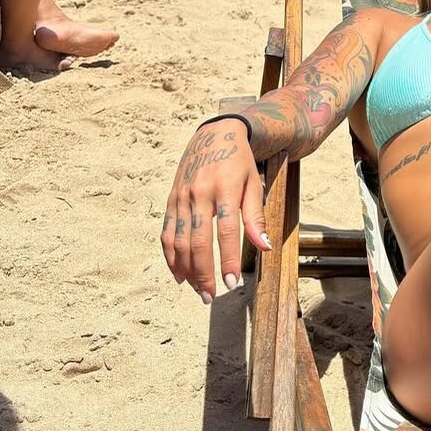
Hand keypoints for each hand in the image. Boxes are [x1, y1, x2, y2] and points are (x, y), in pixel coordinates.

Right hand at [160, 121, 270, 301]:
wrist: (215, 133)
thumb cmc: (240, 162)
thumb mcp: (254, 184)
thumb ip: (256, 216)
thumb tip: (264, 247)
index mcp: (223, 189)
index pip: (224, 232)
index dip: (226, 260)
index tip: (230, 284)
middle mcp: (198, 194)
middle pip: (196, 241)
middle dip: (202, 272)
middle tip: (210, 296)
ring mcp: (180, 197)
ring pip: (177, 240)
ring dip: (185, 269)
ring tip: (196, 290)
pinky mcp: (171, 199)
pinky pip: (166, 232)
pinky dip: (170, 256)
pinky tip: (179, 273)